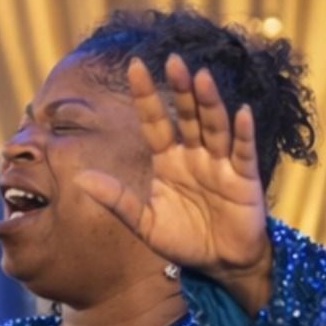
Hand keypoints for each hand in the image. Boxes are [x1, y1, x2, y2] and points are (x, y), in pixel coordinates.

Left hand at [74, 53, 271, 278]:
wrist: (220, 265)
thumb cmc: (184, 240)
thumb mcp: (145, 223)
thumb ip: (117, 200)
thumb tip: (80, 179)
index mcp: (168, 160)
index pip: (155, 121)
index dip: (146, 96)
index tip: (134, 66)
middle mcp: (195, 155)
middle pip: (187, 115)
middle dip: (180, 89)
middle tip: (173, 60)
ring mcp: (221, 163)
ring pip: (214, 126)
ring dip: (209, 102)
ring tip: (201, 77)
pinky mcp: (245, 179)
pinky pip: (244, 152)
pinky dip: (243, 133)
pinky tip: (240, 113)